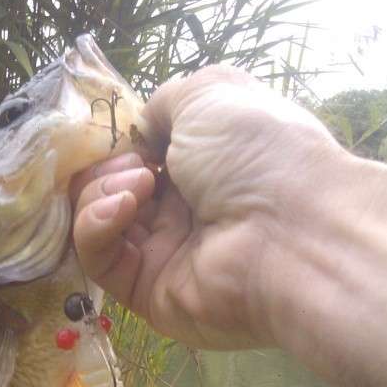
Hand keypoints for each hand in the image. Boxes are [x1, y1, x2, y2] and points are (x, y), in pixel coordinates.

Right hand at [72, 66, 343, 349]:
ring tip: (139, 183)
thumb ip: (163, 104)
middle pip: (111, 188)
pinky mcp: (146, 292)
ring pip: (98, 221)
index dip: (120, 142)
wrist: (288, 230)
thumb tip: (139, 131)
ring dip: (102, 192)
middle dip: (109, 166)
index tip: (121, 134)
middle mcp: (184, 209)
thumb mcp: (209, 94)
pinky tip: (125, 207)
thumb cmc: (257, 152)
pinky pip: (100, 259)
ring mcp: (163, 254)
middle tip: (137, 163)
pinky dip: (97, 226)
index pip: (140, 155)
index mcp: (205, 164)